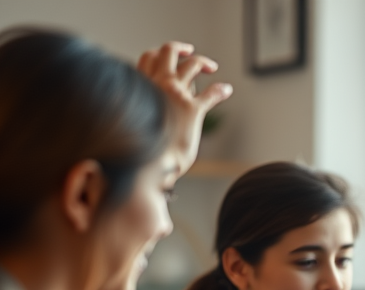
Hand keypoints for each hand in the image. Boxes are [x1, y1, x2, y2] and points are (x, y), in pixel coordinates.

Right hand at [136, 42, 232, 174]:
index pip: (148, 59)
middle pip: (167, 52)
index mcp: (139, 87)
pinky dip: (220, 90)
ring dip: (203, 62)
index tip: (170, 61)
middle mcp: (156, 85)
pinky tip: (226, 90)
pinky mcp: (192, 110)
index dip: (160, 56)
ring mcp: (175, 95)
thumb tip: (155, 109)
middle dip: (181, 48)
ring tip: (212, 67)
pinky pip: (211, 94)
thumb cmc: (141, 151)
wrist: (147, 166)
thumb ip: (147, 108)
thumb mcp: (137, 123)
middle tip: (190, 52)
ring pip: (191, 65)